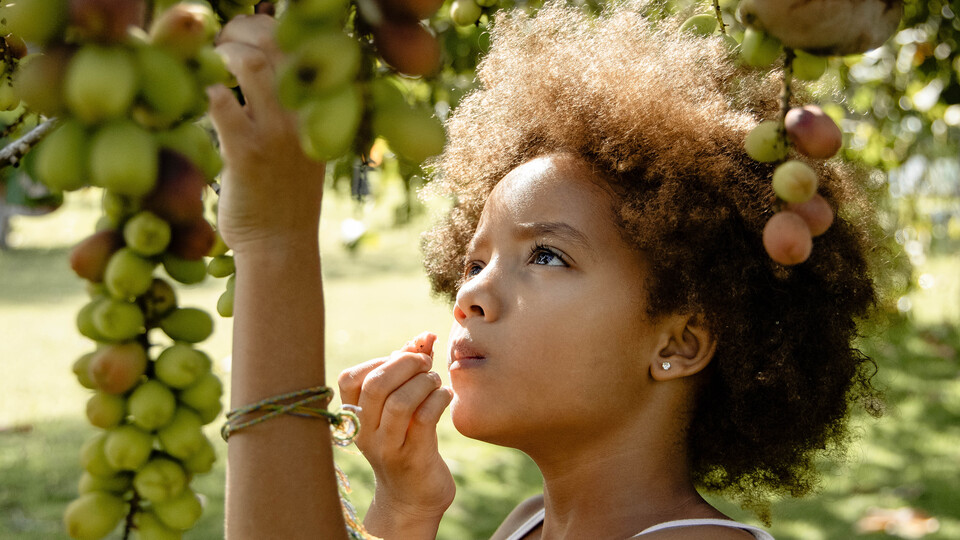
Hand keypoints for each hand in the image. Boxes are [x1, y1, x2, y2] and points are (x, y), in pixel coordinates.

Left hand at [205, 15, 325, 254]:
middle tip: (221, 42)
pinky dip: (202, 88)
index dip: (270, 25)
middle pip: (276, 40)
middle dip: (241, 28)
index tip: (247, 33)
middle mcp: (305, 113)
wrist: (281, 244)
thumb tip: (258, 63)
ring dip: (221, 51)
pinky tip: (197, 95)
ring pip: (250, 61)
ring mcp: (277, 132)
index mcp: (323, 107)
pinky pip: (219, 102)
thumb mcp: (302, 143)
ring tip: (208, 62)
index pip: (305, 42)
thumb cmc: (285, 193)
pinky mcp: (246, 152)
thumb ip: (288, 106)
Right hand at [338, 332, 454, 535]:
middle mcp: (365, 432)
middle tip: (424, 363)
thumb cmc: (408, 441)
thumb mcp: (401, 406)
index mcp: (355, 416)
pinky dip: (438, 398)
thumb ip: (408, 370)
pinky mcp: (413, 458)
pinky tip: (446, 395)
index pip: (350, 378)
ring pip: (399, 403)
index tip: (405, 356)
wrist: (413, 497)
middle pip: (375, 385)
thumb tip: (424, 336)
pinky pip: (424, 419)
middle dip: (405, 364)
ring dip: (423, 382)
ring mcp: (387, 447)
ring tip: (435, 381)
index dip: (380, 359)